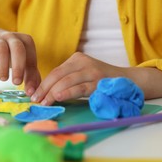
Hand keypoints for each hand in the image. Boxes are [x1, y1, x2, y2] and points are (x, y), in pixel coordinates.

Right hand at [0, 26, 40, 93]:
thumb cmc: (10, 53)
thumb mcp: (23, 61)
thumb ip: (31, 75)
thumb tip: (33, 92)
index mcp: (26, 41)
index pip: (31, 58)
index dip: (31, 75)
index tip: (29, 91)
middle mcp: (12, 37)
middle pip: (18, 48)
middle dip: (18, 67)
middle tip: (17, 83)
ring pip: (1, 49)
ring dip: (3, 66)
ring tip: (3, 79)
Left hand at [30, 52, 161, 104]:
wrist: (129, 81)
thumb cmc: (101, 81)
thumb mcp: (83, 74)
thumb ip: (67, 80)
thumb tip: (45, 93)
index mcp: (77, 59)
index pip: (55, 71)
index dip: (43, 84)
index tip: (33, 95)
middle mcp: (83, 62)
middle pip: (58, 75)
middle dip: (44, 89)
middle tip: (35, 100)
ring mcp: (92, 71)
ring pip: (66, 81)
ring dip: (52, 93)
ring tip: (44, 103)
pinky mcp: (99, 81)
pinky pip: (79, 87)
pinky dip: (67, 92)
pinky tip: (58, 98)